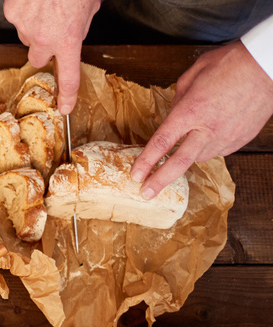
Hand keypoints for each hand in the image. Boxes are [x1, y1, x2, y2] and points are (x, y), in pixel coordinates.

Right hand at [3, 0, 100, 113]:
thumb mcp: (90, 6)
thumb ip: (81, 24)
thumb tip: (74, 29)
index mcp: (69, 38)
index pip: (69, 76)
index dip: (68, 94)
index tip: (66, 107)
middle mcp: (44, 38)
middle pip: (38, 56)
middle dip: (44, 46)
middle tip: (53, 30)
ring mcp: (24, 25)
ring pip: (27, 35)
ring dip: (35, 26)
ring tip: (45, 6)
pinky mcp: (12, 11)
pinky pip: (18, 17)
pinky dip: (25, 9)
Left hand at [131, 41, 272, 198]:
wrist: (269, 66)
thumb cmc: (233, 63)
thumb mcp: (195, 73)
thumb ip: (179, 97)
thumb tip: (173, 113)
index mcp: (192, 111)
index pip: (162, 142)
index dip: (145, 161)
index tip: (136, 174)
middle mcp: (208, 129)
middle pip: (179, 163)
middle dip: (159, 180)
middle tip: (146, 193)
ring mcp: (226, 137)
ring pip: (199, 156)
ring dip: (188, 154)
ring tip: (187, 143)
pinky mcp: (240, 140)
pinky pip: (217, 149)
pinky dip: (208, 146)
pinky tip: (210, 133)